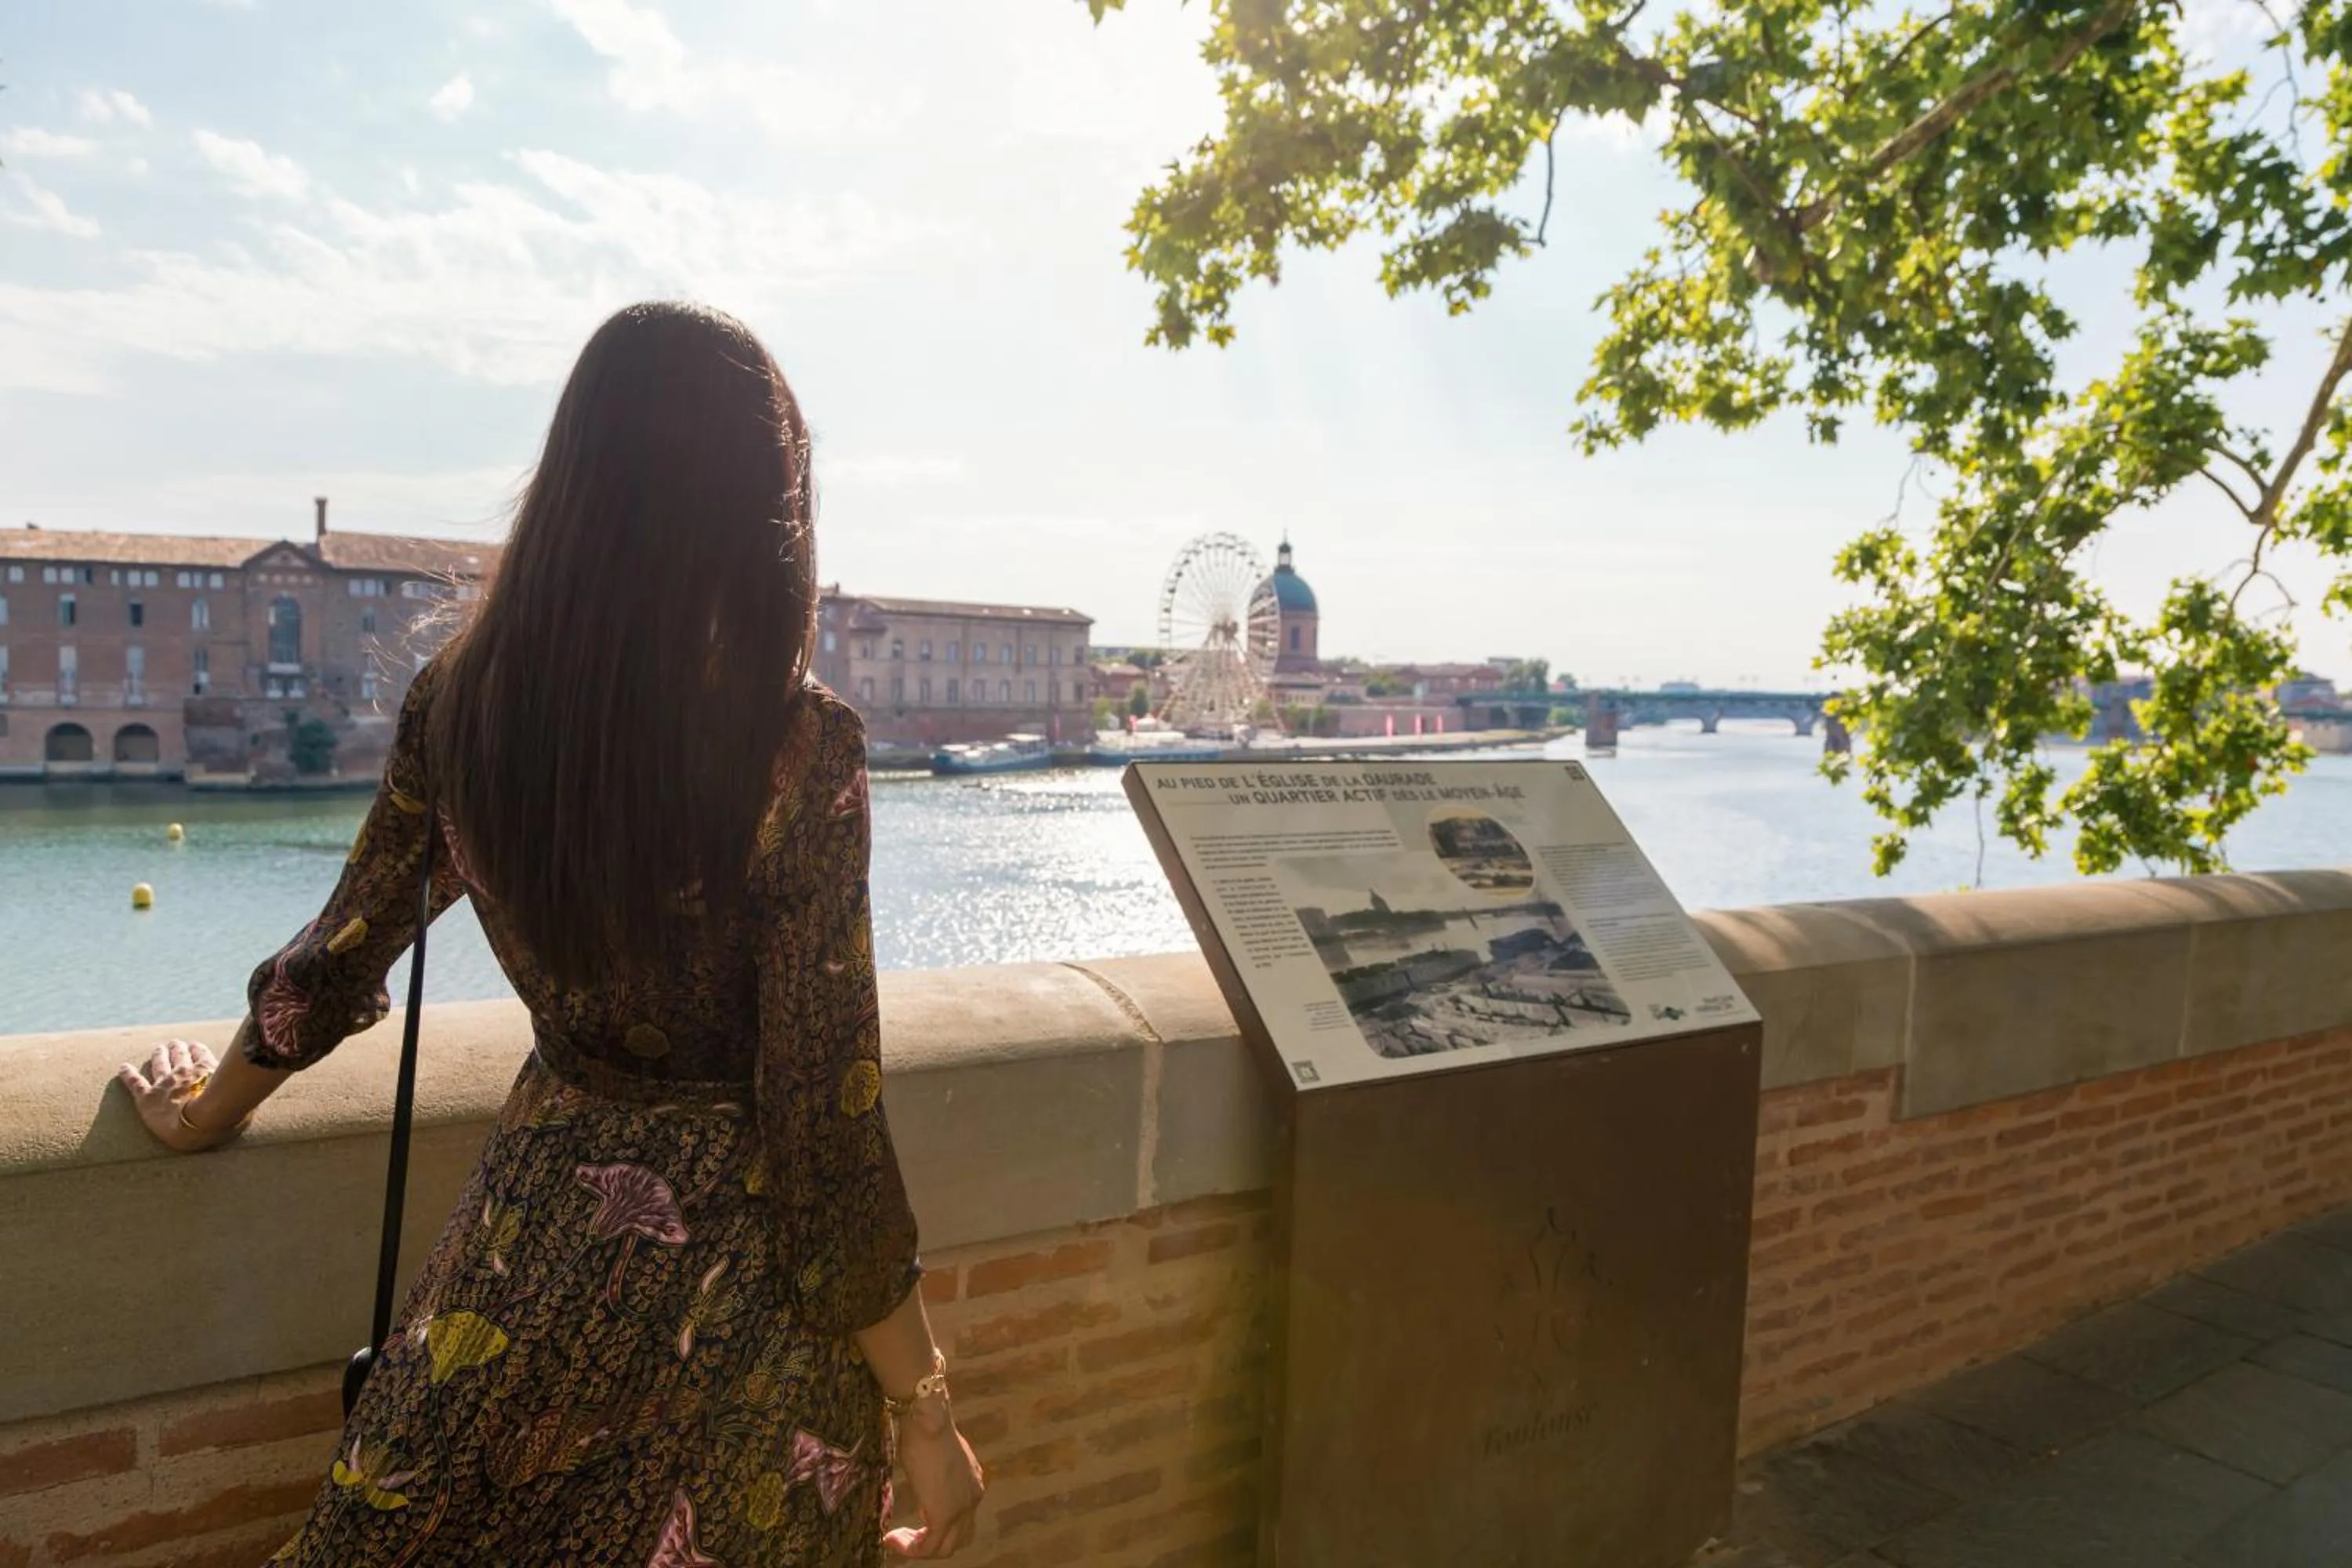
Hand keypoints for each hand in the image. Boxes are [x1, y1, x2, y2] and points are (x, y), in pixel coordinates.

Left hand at [115, 1039, 240, 1152]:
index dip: (198, 1050)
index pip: (201, 1055)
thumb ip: (245, 1099)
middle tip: (175, 1043)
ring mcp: (164, 1083)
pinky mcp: (147, 1097)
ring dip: (159, 1055)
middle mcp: (185, 1072)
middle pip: (179, 1055)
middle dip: (177, 1048)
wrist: (199, 1124)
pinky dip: (127, 1074)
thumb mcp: (243, 1102)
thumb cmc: (227, 1115)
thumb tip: (254, 1102)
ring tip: (158, 1048)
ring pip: (159, 1063)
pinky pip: (135, 1082)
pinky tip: (122, 1067)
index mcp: (207, 1071)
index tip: (195, 1047)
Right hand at [886, 1405, 984, 1558]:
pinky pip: (929, 1546)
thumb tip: (923, 1481)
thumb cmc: (926, 1428)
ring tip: (895, 1540)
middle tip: (905, 1538)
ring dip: (918, 1550)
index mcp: (972, 1484)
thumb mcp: (935, 1457)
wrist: (928, 1419)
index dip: (937, 1528)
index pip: (962, 1520)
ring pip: (945, 1548)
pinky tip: (891, 1539)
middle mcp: (973, 1498)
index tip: (912, 1524)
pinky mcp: (944, 1514)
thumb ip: (935, 1476)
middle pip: (959, 1539)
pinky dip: (910, 1549)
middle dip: (931, 1544)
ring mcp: (961, 1508)